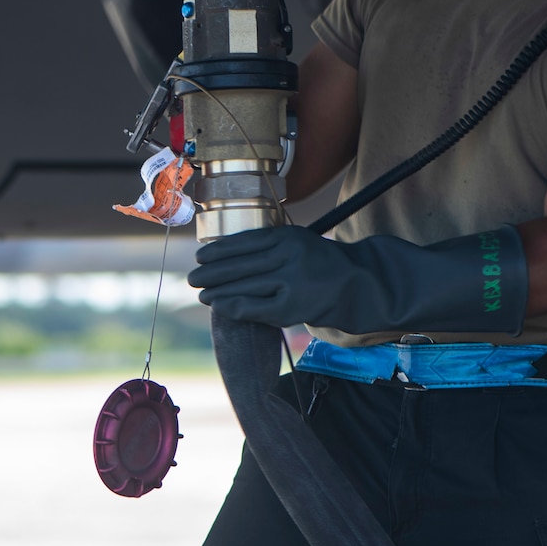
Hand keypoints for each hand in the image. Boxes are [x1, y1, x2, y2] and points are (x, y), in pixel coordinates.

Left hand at [188, 225, 353, 327]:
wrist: (355, 284)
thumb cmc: (318, 263)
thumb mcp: (297, 241)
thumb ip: (267, 244)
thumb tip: (223, 254)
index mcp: (287, 237)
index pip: (244, 243)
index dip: (218, 251)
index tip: (200, 256)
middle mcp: (289, 256)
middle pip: (240, 265)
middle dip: (211, 273)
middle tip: (191, 278)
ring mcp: (290, 283)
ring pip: (245, 287)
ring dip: (218, 292)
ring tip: (202, 294)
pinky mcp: (291, 307)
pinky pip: (255, 308)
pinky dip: (234, 307)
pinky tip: (220, 306)